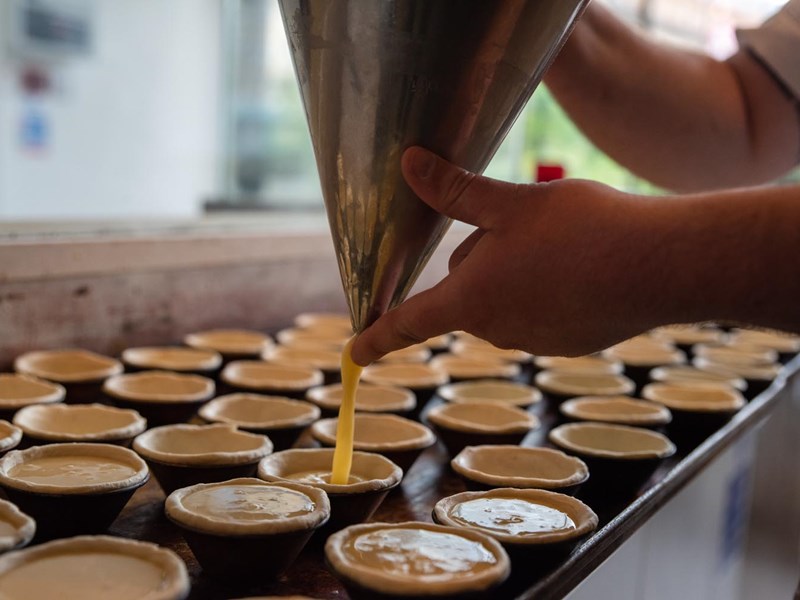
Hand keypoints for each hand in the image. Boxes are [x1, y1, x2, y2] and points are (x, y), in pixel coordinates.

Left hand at [351, 147, 665, 364]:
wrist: (661, 266)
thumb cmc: (581, 230)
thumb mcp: (511, 203)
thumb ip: (456, 192)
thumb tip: (409, 165)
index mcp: (471, 299)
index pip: (409, 323)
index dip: (376, 336)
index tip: (352, 354)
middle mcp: (498, 329)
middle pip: (467, 292)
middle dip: (481, 261)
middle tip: (521, 227)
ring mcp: (535, 340)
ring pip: (506, 299)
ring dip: (517, 274)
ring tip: (560, 245)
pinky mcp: (570, 343)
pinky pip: (541, 312)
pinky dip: (550, 290)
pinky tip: (583, 267)